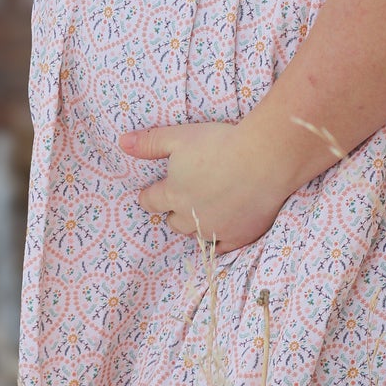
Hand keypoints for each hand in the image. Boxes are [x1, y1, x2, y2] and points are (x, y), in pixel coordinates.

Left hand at [119, 117, 300, 252]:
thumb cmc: (219, 144)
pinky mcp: (239, 236)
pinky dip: (219, 241)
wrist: (263, 160)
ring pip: (197, 235)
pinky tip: (222, 235)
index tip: (151, 194)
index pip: (151, 201)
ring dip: (196, 225)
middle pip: (174, 222)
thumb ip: (150, 142)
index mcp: (173, 193)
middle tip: (182, 201)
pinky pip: (222, 248)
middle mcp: (190, 217)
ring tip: (204, 214)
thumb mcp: (179, 137)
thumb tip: (122, 143)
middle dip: (174, 212)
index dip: (150, 196)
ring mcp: (215, 229)